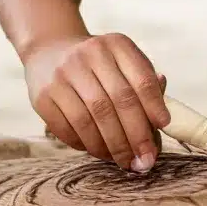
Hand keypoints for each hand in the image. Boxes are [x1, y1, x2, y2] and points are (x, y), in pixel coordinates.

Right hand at [24, 33, 170, 172]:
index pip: (141, 79)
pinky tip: (99, 152)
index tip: (164, 127)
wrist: (50, 50)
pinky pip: (68, 128)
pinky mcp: (42, 96)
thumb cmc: (99, 63)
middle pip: (118, 101)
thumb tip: (163, 117)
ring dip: (111, 146)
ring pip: (92, 118)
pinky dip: (86, 145)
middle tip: (145, 159)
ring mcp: (62, 74)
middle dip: (135, 135)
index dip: (155, 106)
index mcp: (116, 44)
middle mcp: (89, 55)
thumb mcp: (124, 60)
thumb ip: (145, 83)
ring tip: (124, 161)